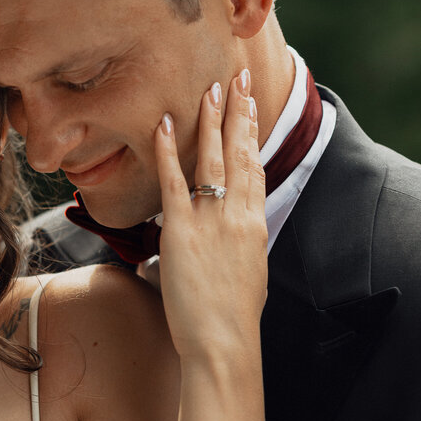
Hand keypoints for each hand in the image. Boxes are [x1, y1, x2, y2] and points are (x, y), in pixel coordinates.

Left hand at [154, 70, 267, 364]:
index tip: (251, 104)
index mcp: (255, 224)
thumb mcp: (246, 275)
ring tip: (209, 89)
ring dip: (211, 121)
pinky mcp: (181, 231)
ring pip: (213, 159)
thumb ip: (234, 249)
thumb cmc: (233, 320)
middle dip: (239, 112)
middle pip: (241, 152)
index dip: (252, 132)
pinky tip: (165, 125)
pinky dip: (169, 151)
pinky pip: (173, 182)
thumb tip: (221, 245)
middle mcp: (237, 215)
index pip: (255, 166)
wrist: (223, 342)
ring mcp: (210, 220)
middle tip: (237, 77)